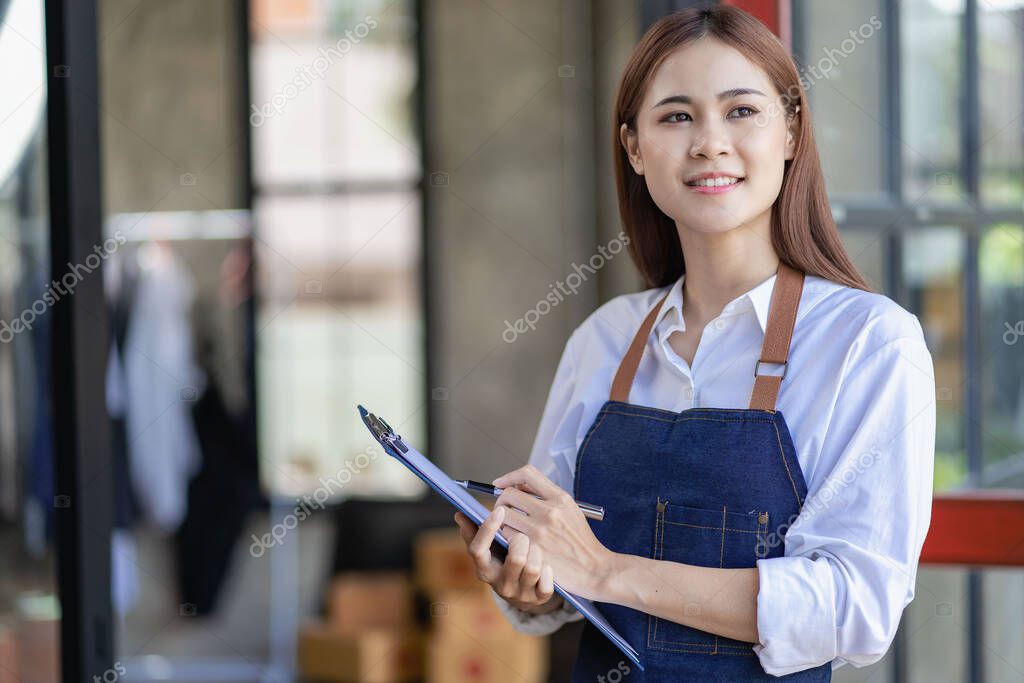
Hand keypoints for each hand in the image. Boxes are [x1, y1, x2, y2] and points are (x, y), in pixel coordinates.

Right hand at [454, 507, 563, 613]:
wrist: (523, 593)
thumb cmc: (503, 561)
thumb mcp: (489, 550)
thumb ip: (474, 532)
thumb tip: (459, 514)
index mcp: (484, 570)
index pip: (478, 550)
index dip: (488, 528)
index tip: (500, 510)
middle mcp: (500, 586)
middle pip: (516, 558)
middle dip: (522, 540)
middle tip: (522, 536)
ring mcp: (520, 595)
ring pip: (533, 568)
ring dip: (537, 553)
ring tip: (534, 549)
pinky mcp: (538, 600)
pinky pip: (547, 584)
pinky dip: (549, 572)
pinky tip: (545, 566)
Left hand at [491, 464, 615, 600]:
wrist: (594, 569)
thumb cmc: (580, 540)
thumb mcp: (571, 510)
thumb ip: (547, 497)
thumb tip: (518, 487)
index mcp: (561, 498)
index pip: (528, 474)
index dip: (509, 477)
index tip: (500, 484)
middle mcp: (550, 511)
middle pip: (509, 494)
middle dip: (501, 501)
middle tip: (504, 509)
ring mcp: (540, 530)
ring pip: (504, 516)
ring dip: (503, 521)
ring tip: (512, 527)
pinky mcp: (533, 549)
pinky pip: (508, 536)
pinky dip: (508, 537)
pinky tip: (517, 543)